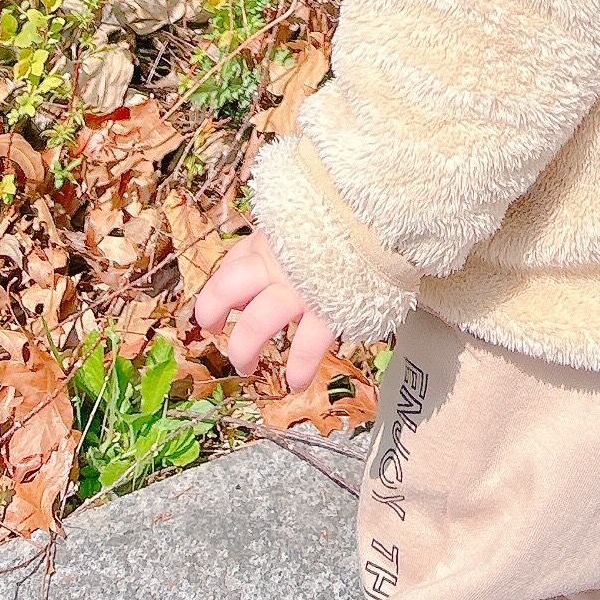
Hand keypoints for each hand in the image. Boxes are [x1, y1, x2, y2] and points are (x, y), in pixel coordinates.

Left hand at [195, 233, 338, 389]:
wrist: (385, 217)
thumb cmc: (343, 224)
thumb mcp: (301, 224)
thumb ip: (277, 244)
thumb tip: (253, 267)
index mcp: (269, 243)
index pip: (229, 267)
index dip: (216, 292)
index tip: (217, 311)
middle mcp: (278, 264)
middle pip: (227, 290)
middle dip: (214, 317)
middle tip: (220, 336)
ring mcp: (300, 288)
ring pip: (257, 323)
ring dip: (244, 351)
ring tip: (247, 367)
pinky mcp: (328, 309)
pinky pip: (306, 346)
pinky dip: (297, 368)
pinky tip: (295, 382)